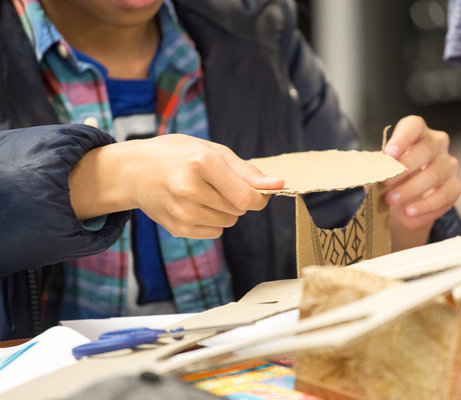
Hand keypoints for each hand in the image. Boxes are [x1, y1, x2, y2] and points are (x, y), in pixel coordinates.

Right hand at [69, 134, 283, 238]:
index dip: (260, 198)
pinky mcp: (177, 228)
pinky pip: (214, 232)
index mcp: (201, 163)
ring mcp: (181, 211)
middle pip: (239, 210)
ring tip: (204, 193)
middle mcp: (189, 189)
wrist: (132, 171)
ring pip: (229, 222)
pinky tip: (194, 205)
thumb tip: (278, 185)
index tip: (260, 192)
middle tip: (218, 184)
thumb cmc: (177, 155)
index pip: (246, 198)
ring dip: (226, 210)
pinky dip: (212, 220)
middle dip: (238, 199)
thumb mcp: (211, 151)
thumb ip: (246, 170)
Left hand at [382, 116, 460, 249]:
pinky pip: (445, 195)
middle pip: (425, 149)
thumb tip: (366, 168)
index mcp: (416, 133)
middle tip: (385, 182)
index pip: (414, 126)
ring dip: (411, 189)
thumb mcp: (377, 172)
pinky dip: (425, 206)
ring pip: (435, 173)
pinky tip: (409, 211)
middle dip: (403, 167)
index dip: (402, 138)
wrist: (401, 207)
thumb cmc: (389, 181)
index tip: (389, 154)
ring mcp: (448, 165)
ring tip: (391, 200)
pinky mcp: (454, 186)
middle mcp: (436, 144)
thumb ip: (373, 167)